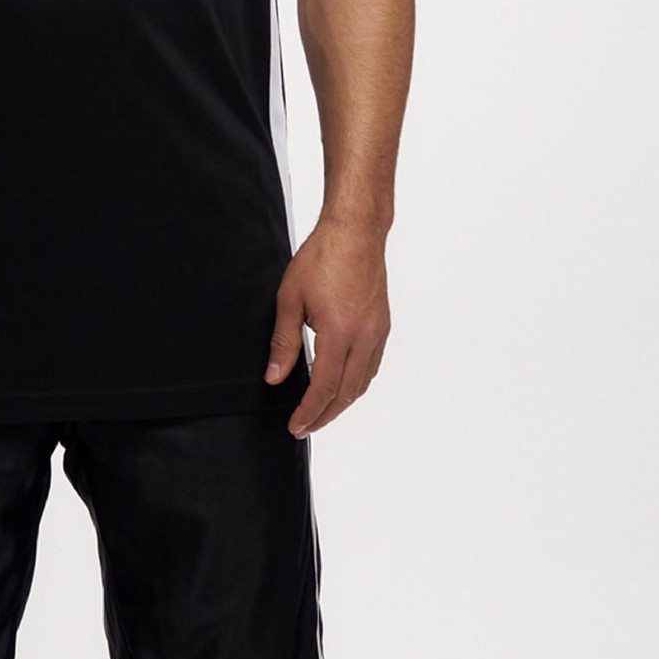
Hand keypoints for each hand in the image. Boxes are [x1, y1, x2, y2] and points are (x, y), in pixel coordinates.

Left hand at [265, 217, 389, 436]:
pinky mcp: (383, 325)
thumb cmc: (322, 257)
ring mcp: (377, 333)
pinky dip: (356, 383)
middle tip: (305, 427)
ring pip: (362, 383)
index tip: (295, 426)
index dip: (308, 412)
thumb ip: (283, 342)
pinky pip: (371, 366)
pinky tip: (343, 384)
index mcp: (339, 333)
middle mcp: (364, 338)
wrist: (355, 232)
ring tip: (321, 411)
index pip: (324, 388)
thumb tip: (275, 377)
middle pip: (346, 394)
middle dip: (324, 416)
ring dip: (342, 403)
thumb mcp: (290, 298)